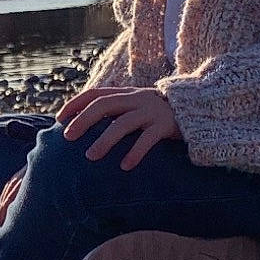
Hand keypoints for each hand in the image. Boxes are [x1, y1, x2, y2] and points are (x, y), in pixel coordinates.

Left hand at [57, 86, 179, 170]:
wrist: (200, 109)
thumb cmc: (161, 114)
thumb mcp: (138, 107)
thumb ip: (118, 112)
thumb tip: (88, 126)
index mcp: (128, 93)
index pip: (96, 93)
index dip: (76, 103)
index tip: (59, 118)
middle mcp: (138, 99)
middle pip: (105, 105)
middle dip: (83, 120)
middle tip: (67, 137)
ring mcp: (152, 111)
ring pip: (124, 123)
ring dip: (105, 140)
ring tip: (91, 156)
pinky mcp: (167, 126)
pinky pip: (148, 139)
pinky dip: (135, 152)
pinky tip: (125, 166)